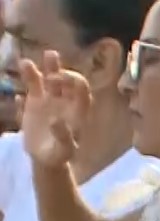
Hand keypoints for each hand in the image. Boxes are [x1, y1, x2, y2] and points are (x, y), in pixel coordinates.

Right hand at [18, 53, 89, 168]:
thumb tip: (56, 121)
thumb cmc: (63, 153)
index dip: (74, 80)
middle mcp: (63, 101)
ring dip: (34, 71)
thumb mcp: (66, 149)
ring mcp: (46, 101)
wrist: (48, 158)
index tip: (63, 79)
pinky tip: (18, 100)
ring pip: (41, 81)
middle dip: (56, 68)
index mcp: (77, 109)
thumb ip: (64, 136)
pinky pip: (25, 96)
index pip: (81, 88)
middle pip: (61, 79)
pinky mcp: (31, 106)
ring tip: (25, 63)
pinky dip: (21, 98)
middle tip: (48, 67)